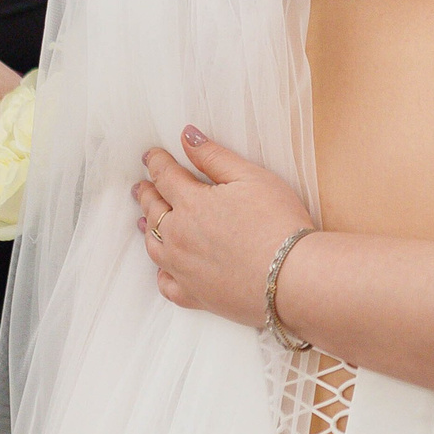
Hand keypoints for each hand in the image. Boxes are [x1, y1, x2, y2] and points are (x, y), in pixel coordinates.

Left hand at [132, 131, 313, 317]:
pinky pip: (167, 284)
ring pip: (153, 246)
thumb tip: (187, 137)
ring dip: (147, 228)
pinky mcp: (195, 296)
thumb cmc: (278, 224)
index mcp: (191, 204)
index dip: (156, 162)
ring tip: (143, 220)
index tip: (151, 156)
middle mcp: (179, 236)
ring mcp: (183, 269)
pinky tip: (164, 268)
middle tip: (141, 187)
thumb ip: (214, 157)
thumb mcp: (251, 177)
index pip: (164, 176)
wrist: (291, 278)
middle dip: (147, 194)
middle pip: (154, 210)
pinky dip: (161, 273)